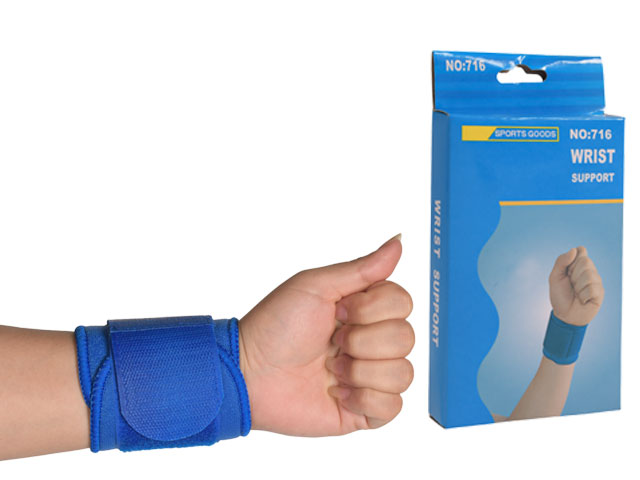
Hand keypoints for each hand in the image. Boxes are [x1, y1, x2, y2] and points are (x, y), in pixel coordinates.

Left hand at [238, 235, 413, 435]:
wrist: (250, 374)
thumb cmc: (276, 326)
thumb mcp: (316, 285)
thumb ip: (362, 268)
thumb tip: (398, 241)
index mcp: (365, 310)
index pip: (403, 302)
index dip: (371, 309)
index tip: (338, 312)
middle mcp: (373, 342)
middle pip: (406, 337)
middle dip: (362, 341)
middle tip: (331, 342)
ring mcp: (371, 377)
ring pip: (403, 374)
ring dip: (360, 371)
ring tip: (330, 368)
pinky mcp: (365, 411)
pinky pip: (393, 407)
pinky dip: (363, 399)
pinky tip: (337, 393)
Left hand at [549, 246, 603, 325]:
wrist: (564, 315)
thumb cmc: (559, 295)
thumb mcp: (554, 277)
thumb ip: (561, 261)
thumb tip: (574, 250)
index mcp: (578, 265)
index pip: (581, 250)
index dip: (572, 260)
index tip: (567, 271)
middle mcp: (590, 270)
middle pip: (586, 261)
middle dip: (573, 274)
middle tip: (571, 284)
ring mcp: (596, 281)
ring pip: (589, 275)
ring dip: (578, 286)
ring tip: (576, 293)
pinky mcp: (600, 292)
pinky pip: (593, 289)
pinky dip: (583, 296)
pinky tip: (582, 300)